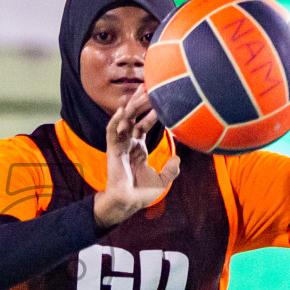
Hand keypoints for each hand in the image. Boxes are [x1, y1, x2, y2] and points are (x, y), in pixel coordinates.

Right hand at [94, 85, 180, 227]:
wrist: (128, 202)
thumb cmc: (142, 194)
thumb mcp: (162, 181)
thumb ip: (171, 170)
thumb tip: (178, 159)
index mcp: (138, 149)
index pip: (143, 125)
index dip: (150, 114)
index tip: (159, 102)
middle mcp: (128, 144)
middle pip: (133, 118)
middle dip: (139, 103)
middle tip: (148, 87)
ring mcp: (119, 146)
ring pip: (123, 121)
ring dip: (130, 107)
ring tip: (139, 93)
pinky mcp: (112, 150)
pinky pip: (111, 131)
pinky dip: (115, 120)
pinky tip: (122, 109)